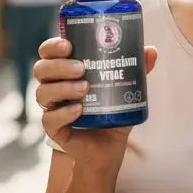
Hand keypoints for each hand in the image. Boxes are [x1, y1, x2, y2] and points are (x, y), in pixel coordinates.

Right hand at [34, 37, 157, 162]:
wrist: (110, 148)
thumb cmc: (113, 111)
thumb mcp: (127, 88)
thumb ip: (138, 69)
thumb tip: (152, 51)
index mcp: (65, 72)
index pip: (48, 52)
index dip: (53, 46)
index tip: (68, 44)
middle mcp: (54, 87)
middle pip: (41, 69)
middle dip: (59, 65)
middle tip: (81, 67)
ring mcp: (53, 108)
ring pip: (43, 93)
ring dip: (63, 88)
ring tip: (85, 88)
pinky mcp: (55, 130)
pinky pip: (49, 120)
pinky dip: (63, 113)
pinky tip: (78, 110)